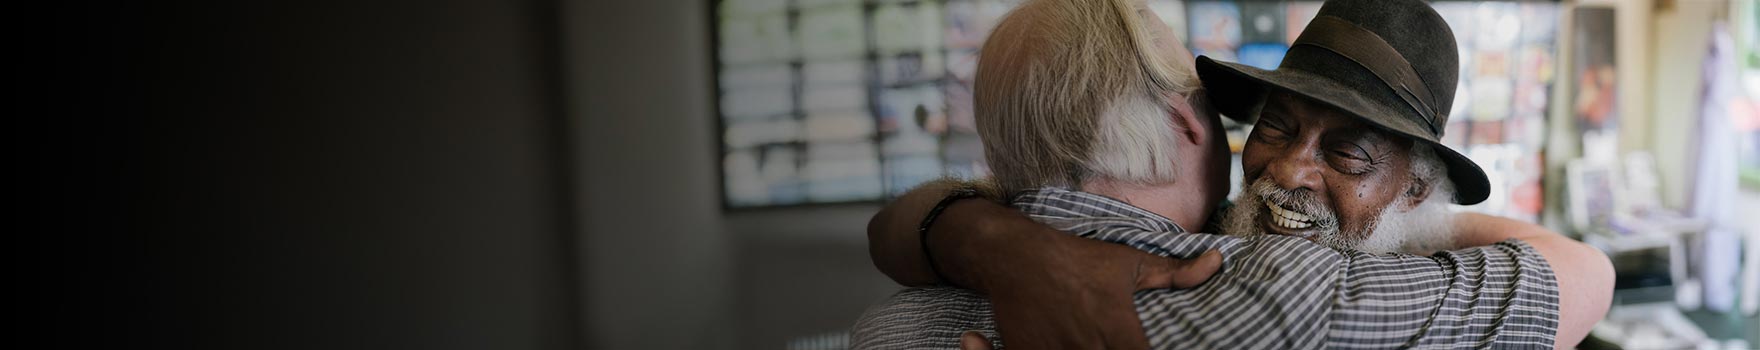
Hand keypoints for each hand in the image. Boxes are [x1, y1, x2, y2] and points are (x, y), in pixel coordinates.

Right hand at [958, 229, 1221, 349]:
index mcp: (1117, 329)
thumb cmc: (1077, 260)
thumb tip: (1217, 262)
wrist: (1015, 257)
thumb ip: (1175, 273)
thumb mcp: (1128, 263)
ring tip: (1095, 347)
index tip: (1156, 349)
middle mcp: (1087, 347)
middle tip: (1115, 344)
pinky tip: (1057, 348)